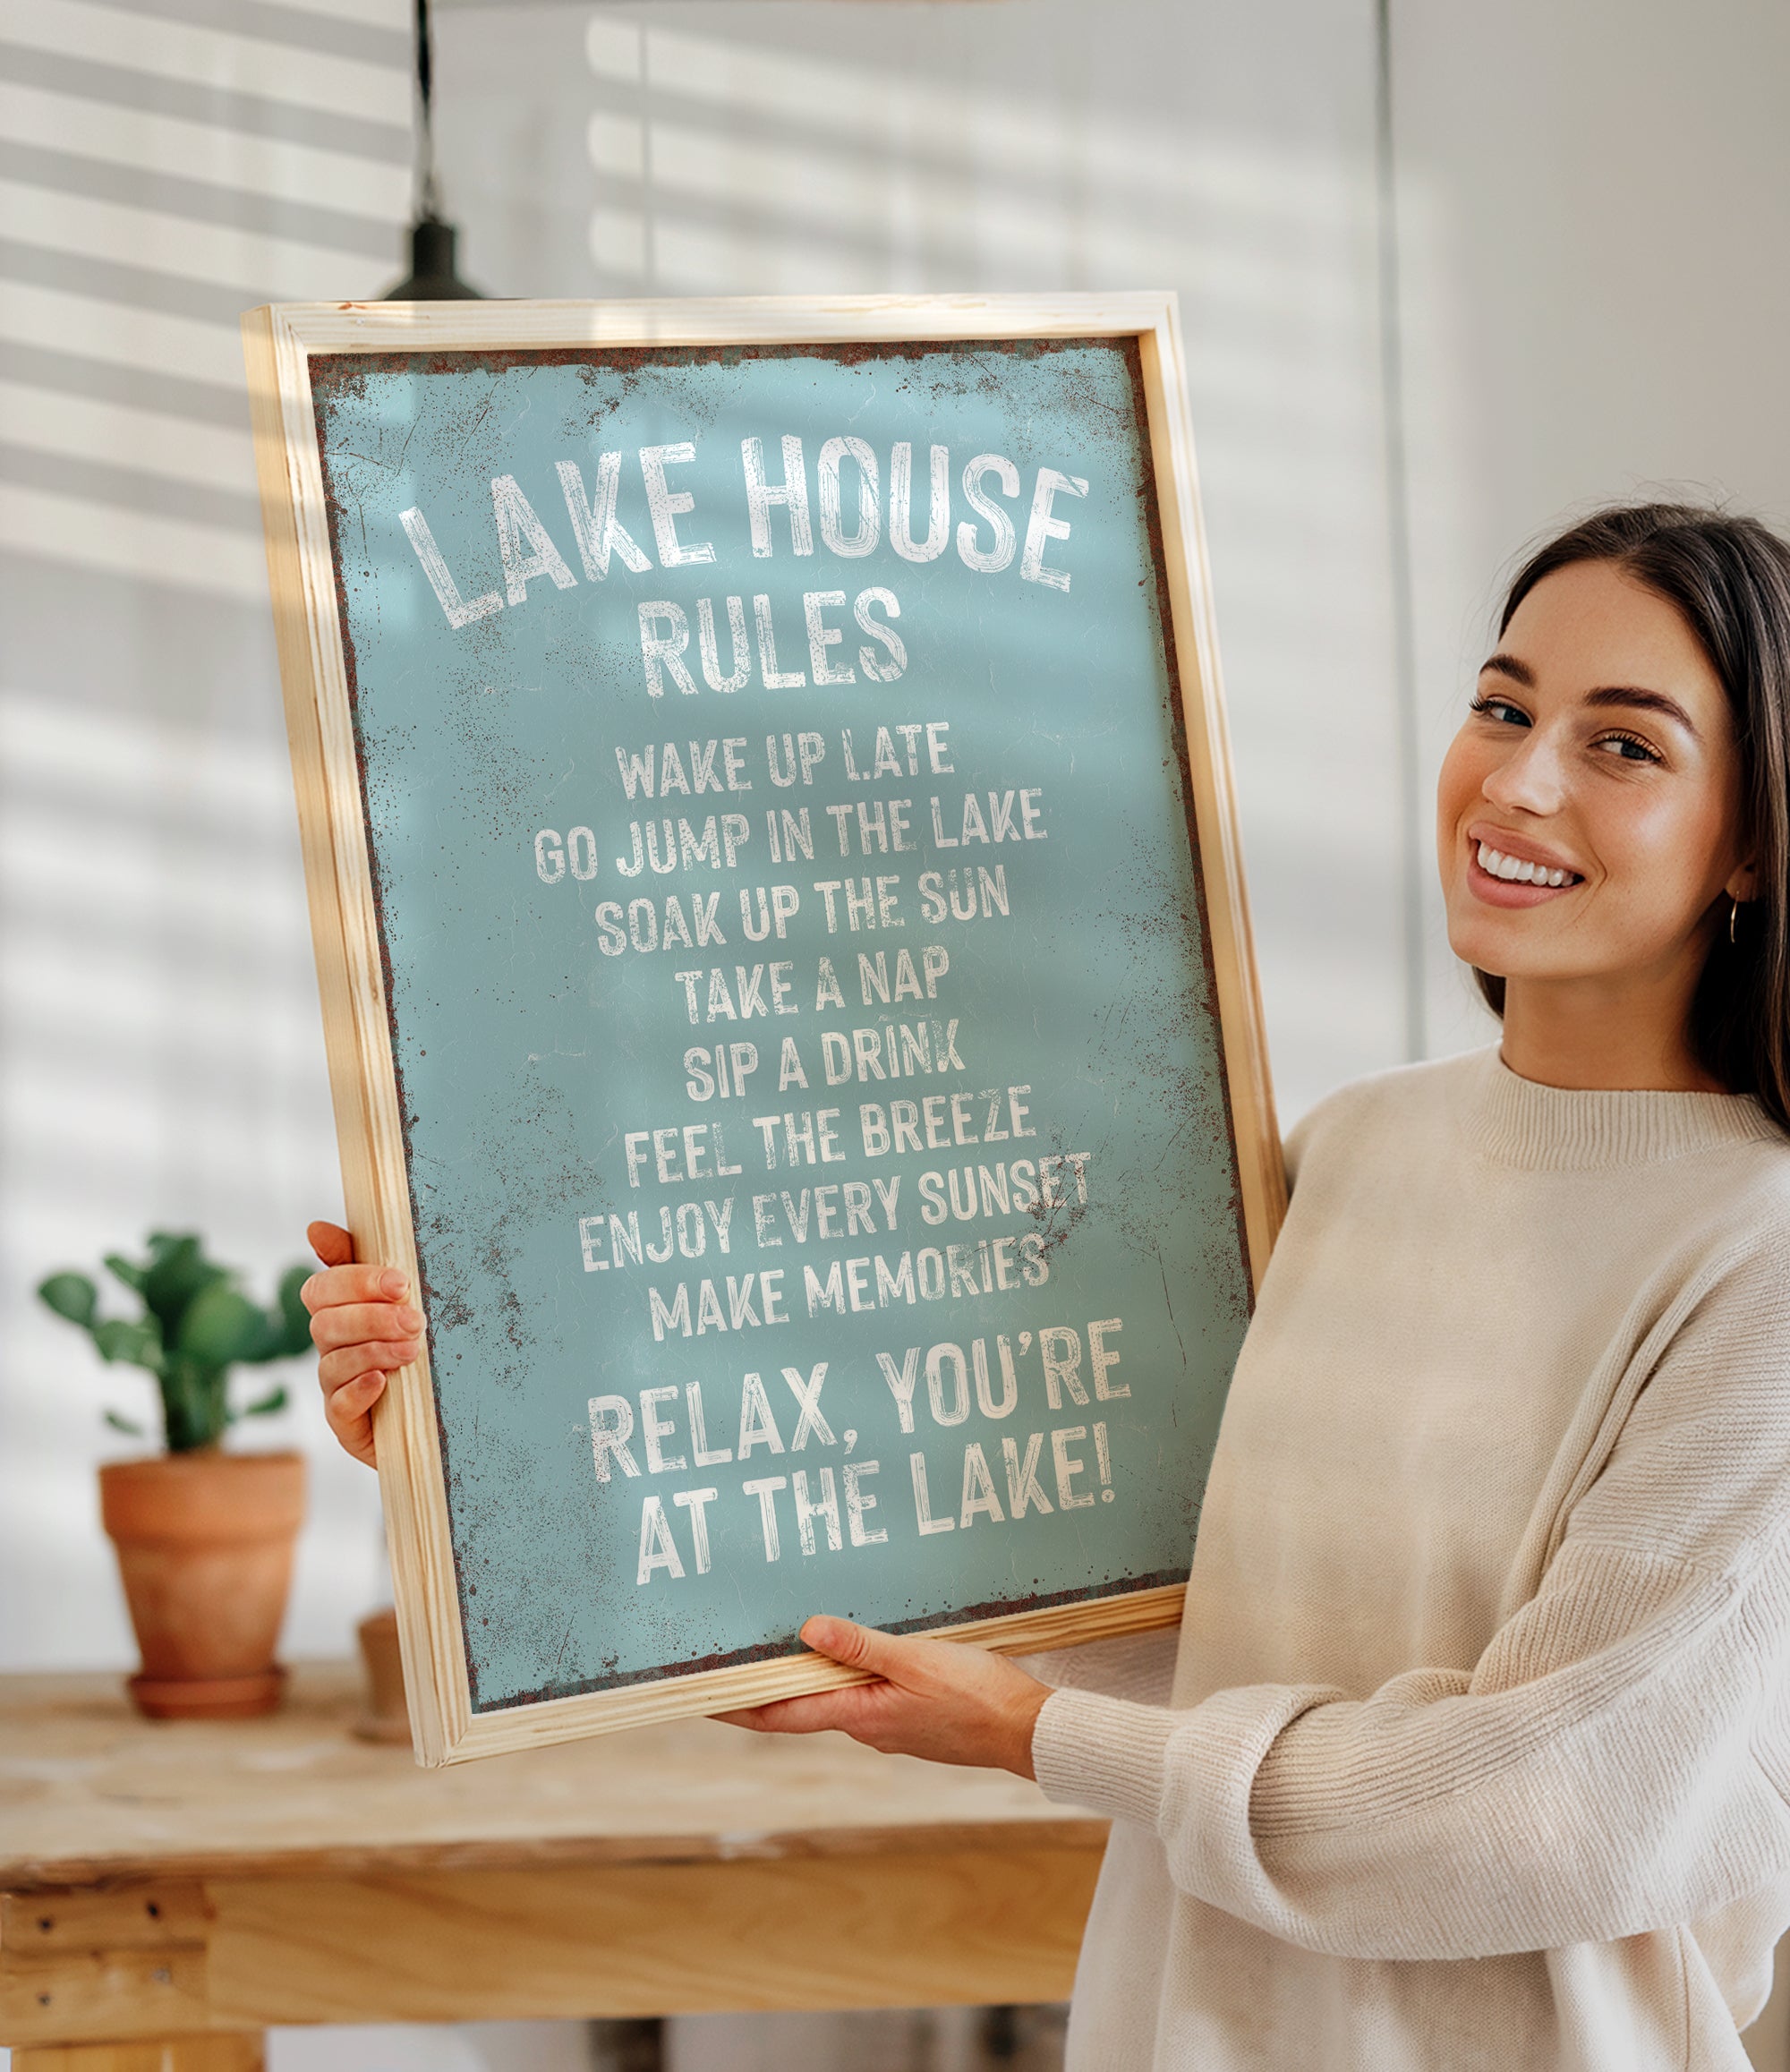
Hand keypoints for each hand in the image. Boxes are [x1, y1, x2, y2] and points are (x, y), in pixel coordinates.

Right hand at [300, 1221, 419, 1467]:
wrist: (438, 1414)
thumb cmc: (415, 1345)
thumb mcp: (399, 1300)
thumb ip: (359, 1261)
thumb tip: (314, 1228)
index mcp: (338, 1313)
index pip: (322, 1289)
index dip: (357, 1282)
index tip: (401, 1283)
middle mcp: (330, 1348)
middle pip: (326, 1324)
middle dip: (373, 1318)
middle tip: (416, 1320)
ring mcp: (334, 1387)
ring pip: (333, 1363)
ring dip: (374, 1351)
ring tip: (413, 1351)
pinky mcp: (346, 1424)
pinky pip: (337, 1407)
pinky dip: (358, 1391)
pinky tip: (383, 1382)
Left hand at [719, 1615, 1050, 1777]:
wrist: (1027, 1731)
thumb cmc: (977, 1696)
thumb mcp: (915, 1659)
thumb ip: (861, 1646)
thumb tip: (807, 1631)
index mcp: (858, 1715)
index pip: (778, 1714)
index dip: (735, 1707)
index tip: (697, 1699)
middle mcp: (864, 1727)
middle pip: (799, 1705)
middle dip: (763, 1685)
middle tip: (730, 1661)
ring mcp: (887, 1726)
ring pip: (833, 1698)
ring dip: (805, 1677)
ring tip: (782, 1646)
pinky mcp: (909, 1719)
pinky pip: (863, 1695)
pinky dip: (844, 1676)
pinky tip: (851, 1653)